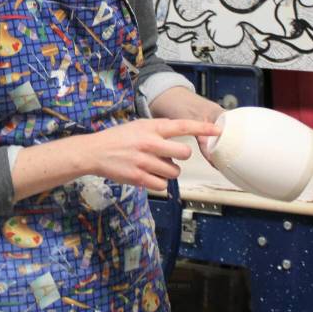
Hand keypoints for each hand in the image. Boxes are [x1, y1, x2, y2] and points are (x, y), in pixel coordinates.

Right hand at [87, 118, 220, 191]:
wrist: (95, 152)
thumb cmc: (119, 138)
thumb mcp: (139, 126)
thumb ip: (159, 130)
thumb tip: (180, 138)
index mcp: (152, 128)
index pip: (182, 126)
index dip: (202, 128)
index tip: (217, 129)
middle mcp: (150, 143)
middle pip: (184, 153)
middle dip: (180, 157)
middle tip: (169, 157)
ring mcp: (145, 161)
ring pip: (174, 172)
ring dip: (169, 171)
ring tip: (154, 166)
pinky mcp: (139, 178)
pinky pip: (162, 185)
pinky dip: (159, 183)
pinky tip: (148, 176)